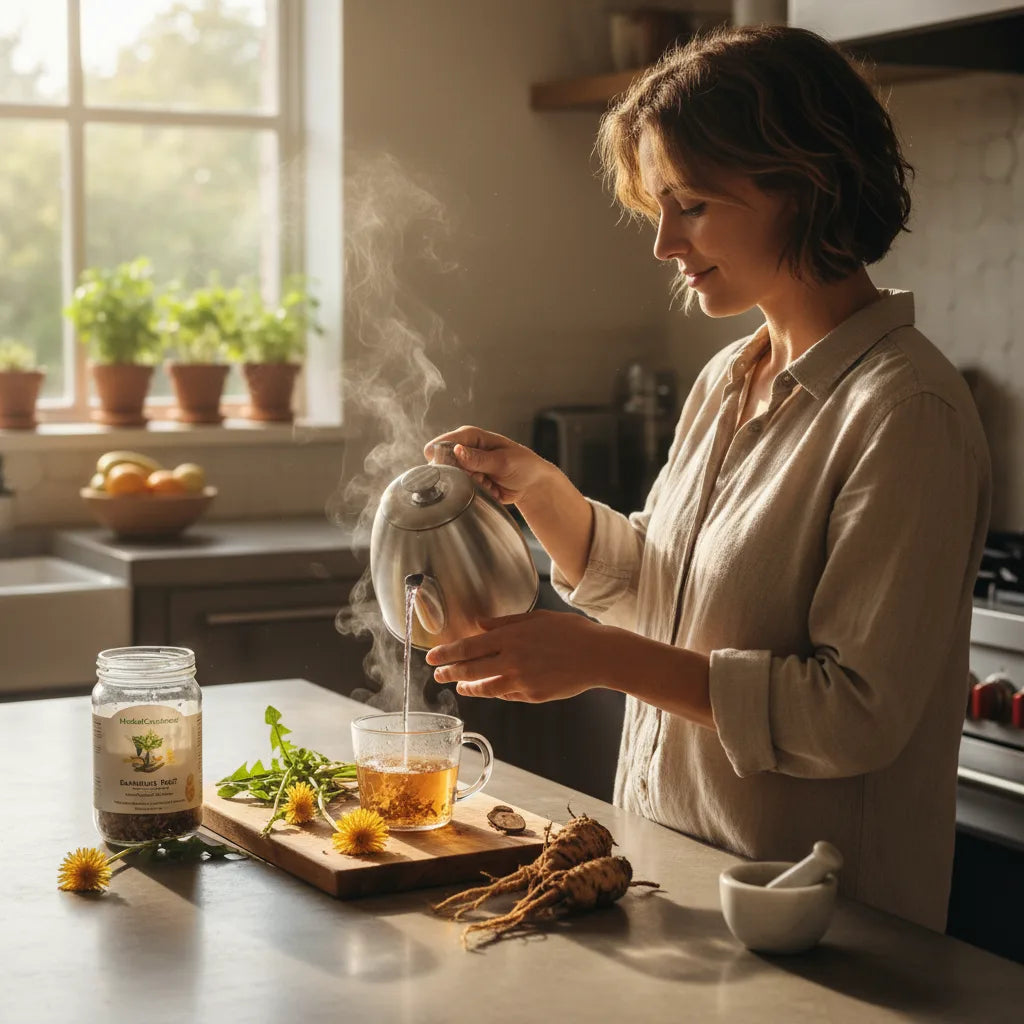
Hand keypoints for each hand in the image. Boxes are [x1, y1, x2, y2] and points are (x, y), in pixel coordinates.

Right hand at [424, 425, 552, 504]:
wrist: (533, 484)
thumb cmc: (523, 465)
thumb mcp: (503, 461)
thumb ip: (479, 459)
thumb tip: (456, 450)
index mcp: (472, 437)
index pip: (446, 442)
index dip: (440, 453)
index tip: (441, 464)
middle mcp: (466, 451)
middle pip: (445, 463)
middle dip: (458, 474)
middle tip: (479, 476)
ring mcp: (467, 468)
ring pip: (454, 480)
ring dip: (470, 485)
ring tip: (489, 481)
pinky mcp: (470, 483)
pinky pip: (464, 492)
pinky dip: (476, 493)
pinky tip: (490, 489)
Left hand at [425, 610, 621, 701]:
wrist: (598, 656)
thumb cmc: (570, 631)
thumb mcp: (536, 618)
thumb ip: (504, 623)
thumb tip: (479, 624)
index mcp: (511, 637)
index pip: (468, 647)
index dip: (446, 653)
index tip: (431, 657)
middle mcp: (512, 660)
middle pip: (470, 670)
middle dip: (448, 672)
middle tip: (437, 675)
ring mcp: (522, 681)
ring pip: (485, 687)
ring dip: (468, 686)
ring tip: (460, 685)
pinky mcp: (532, 696)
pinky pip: (507, 695)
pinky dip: (495, 691)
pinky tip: (489, 689)